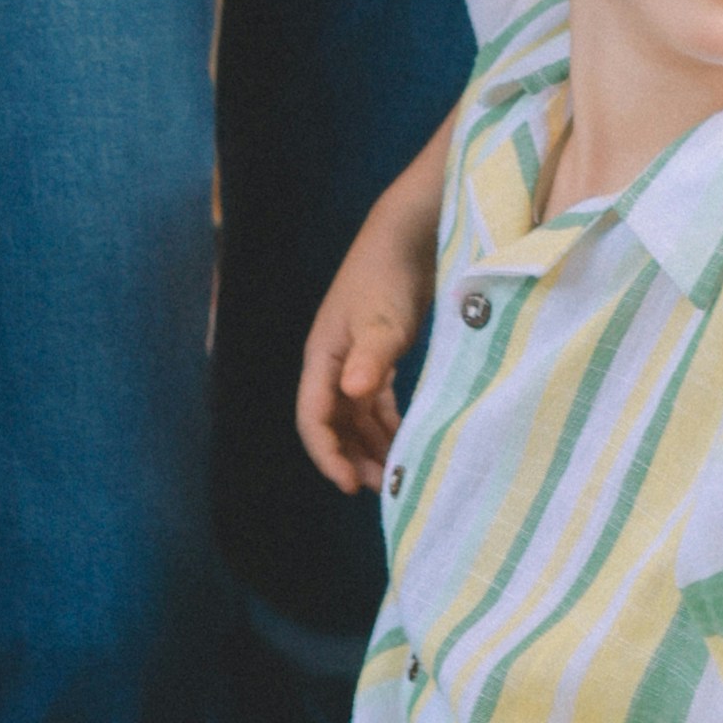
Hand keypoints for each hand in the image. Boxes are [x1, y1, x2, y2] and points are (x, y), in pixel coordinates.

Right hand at [296, 188, 436, 492]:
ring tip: (394, 472)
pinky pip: (376, 402)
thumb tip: (353, 392)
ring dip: (370, 445)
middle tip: (381, 487)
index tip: (349, 485)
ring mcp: (354, 358)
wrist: (409, 235)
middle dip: (351, 457)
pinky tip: (405, 439)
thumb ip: (372, 356)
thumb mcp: (384, 319)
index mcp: (323, 358)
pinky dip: (387, 424)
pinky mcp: (378, 353)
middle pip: (333, 424)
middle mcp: (333, 363)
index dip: (327, 455)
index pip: (313, 418)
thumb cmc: (391, 275)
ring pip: (356, 417)